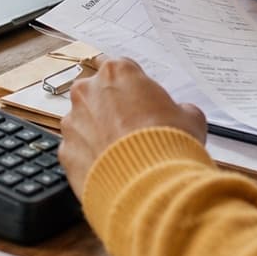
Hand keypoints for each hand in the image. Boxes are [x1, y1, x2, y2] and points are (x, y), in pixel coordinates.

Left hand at [59, 58, 206, 198]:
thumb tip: (182, 115)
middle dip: (112, 108)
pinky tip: (110, 168)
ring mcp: (73, 121)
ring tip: (123, 154)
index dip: (135, 89)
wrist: (150, 185)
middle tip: (134, 129)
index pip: (122, 70)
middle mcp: (88, 91)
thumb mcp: (191, 118)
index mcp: (118, 72)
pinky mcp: (65, 150)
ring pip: (84, 122)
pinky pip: (78, 150)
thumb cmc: (168, 145)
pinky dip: (91, 158)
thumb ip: (179, 109)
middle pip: (98, 93)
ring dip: (99, 134)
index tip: (142, 103)